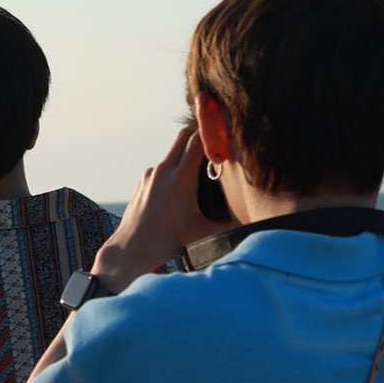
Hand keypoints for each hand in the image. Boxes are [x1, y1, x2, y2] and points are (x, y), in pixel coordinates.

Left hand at [91, 128, 232, 294]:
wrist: (132, 248)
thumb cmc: (167, 242)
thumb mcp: (203, 233)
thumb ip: (229, 225)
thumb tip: (251, 223)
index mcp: (181, 178)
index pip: (198, 140)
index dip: (213, 134)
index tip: (224, 134)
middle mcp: (164, 170)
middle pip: (183, 136)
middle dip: (199, 134)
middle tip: (213, 142)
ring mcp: (151, 174)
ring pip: (171, 153)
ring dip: (185, 155)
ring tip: (198, 171)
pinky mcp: (142, 181)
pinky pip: (161, 168)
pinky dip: (172, 171)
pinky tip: (178, 190)